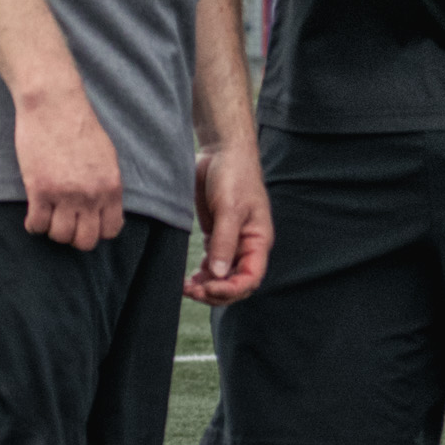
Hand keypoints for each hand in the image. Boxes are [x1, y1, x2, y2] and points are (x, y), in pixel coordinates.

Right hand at [15, 85, 125, 249]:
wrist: (54, 104)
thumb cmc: (79, 125)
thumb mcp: (106, 156)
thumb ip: (106, 184)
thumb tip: (103, 207)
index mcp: (111, 186)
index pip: (110, 230)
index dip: (97, 231)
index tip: (86, 223)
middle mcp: (91, 195)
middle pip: (85, 241)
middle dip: (74, 237)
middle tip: (65, 223)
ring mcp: (65, 194)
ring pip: (60, 236)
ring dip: (52, 230)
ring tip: (49, 216)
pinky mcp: (39, 190)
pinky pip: (37, 225)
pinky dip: (33, 225)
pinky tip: (33, 215)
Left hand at [184, 139, 272, 302]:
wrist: (221, 151)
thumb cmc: (234, 175)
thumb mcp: (230, 208)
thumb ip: (224, 242)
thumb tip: (218, 274)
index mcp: (258, 240)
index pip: (250, 278)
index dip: (231, 289)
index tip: (209, 288)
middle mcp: (246, 246)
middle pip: (236, 283)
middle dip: (216, 292)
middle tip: (192, 291)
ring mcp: (230, 242)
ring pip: (222, 277)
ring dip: (206, 287)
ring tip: (186, 288)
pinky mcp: (215, 236)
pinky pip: (210, 265)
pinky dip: (200, 276)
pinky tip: (188, 279)